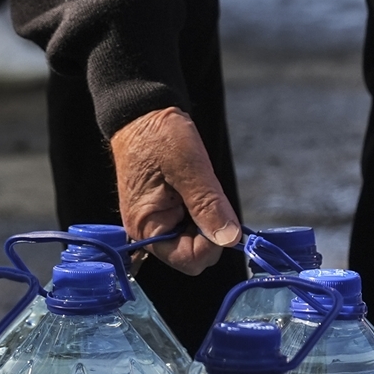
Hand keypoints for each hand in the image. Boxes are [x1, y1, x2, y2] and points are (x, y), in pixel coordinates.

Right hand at [110, 107, 240, 274]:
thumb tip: (229, 238)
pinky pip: (194, 224)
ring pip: (198, 239)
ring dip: (208, 218)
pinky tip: (197, 188)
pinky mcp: (168, 212)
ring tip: (198, 186)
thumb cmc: (159, 135)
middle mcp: (150, 232)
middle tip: (208, 195)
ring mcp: (159, 223)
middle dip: (210, 230)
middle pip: (195, 253)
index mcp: (147, 228)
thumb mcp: (188, 167)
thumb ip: (208, 204)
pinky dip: (204, 211)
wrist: (143, 113)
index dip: (212, 244)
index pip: (189, 260)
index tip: (221, 217)